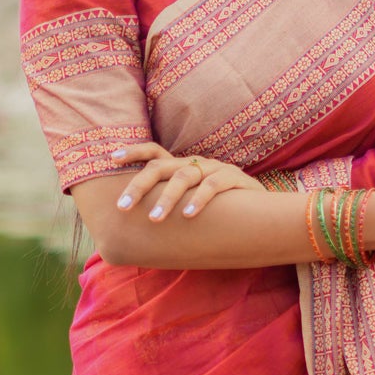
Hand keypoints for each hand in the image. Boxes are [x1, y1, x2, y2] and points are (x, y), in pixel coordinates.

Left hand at [110, 140, 261, 221]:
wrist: (263, 213)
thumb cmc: (221, 212)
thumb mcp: (192, 203)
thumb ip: (169, 204)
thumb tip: (136, 222)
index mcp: (184, 167)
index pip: (154, 152)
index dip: (133, 152)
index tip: (111, 158)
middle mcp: (197, 163)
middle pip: (161, 167)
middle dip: (139, 185)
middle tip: (122, 207)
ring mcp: (216, 169)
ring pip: (185, 177)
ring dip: (167, 199)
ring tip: (154, 218)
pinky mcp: (236, 179)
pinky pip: (215, 185)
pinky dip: (200, 200)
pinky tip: (189, 215)